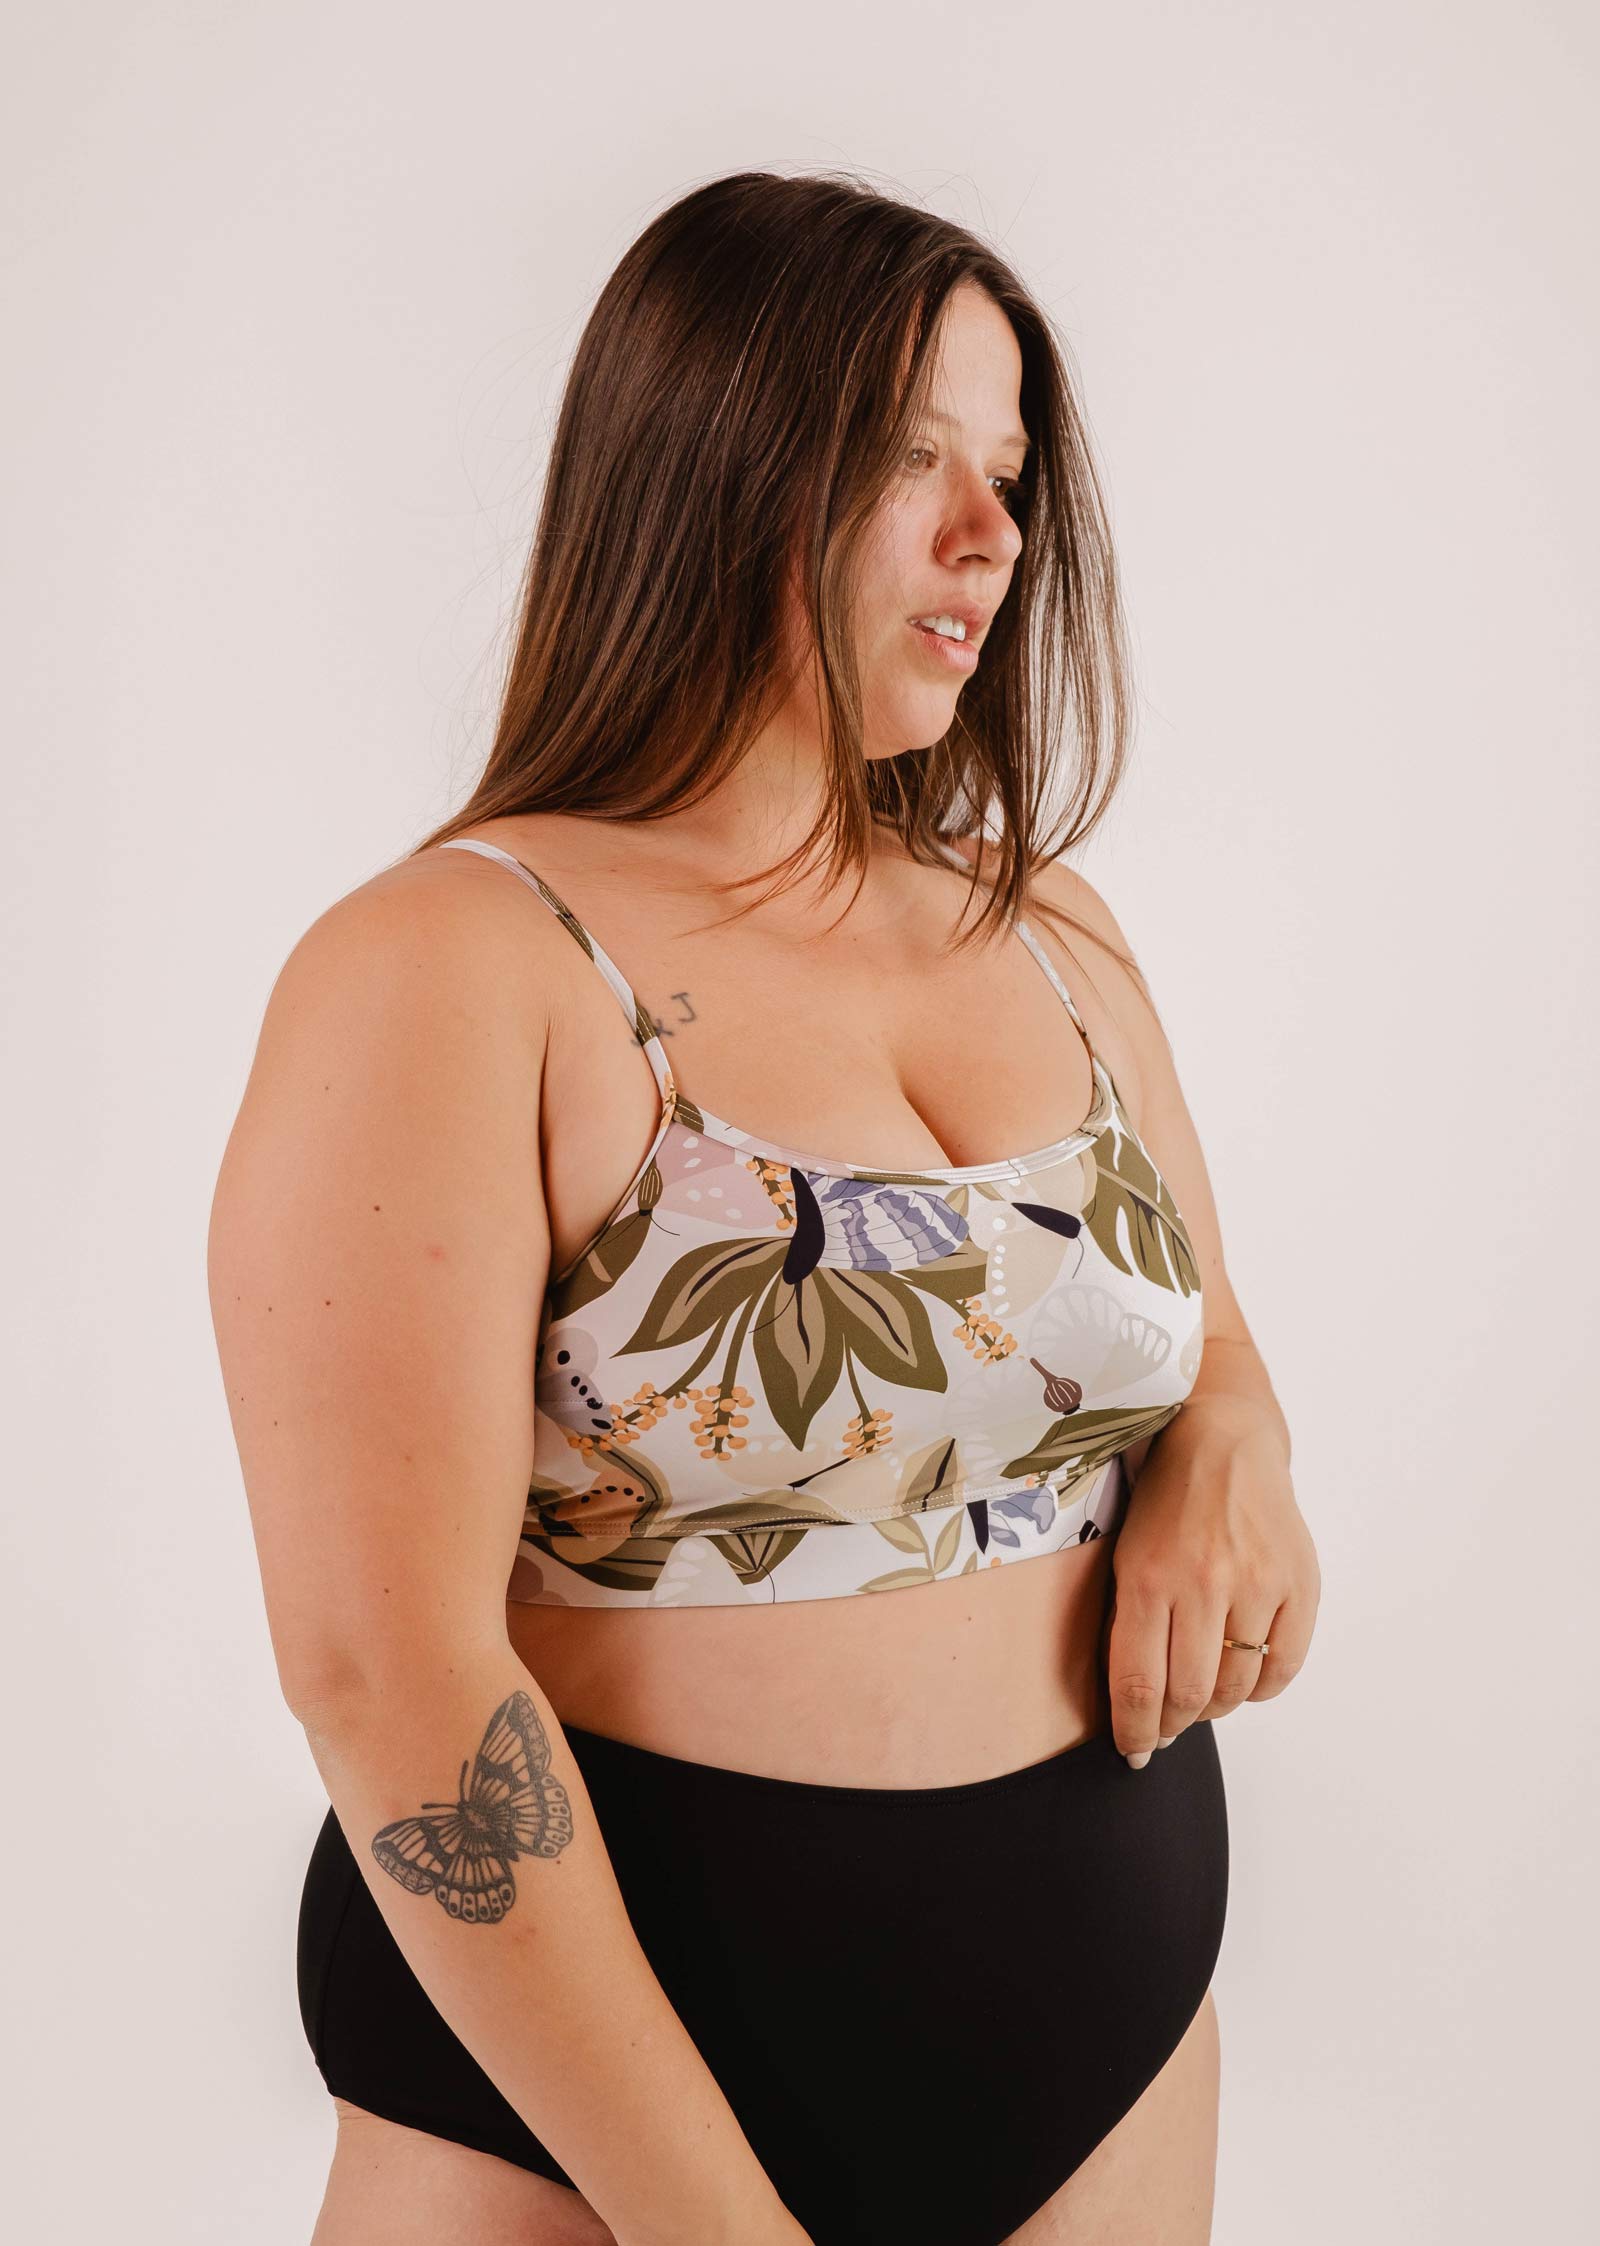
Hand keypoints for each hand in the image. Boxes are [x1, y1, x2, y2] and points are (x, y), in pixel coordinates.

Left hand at [1102, 1397, 1318, 1765]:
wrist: (1223, 1443)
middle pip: (1189, 1696)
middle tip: (1165, 1729)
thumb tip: (1134, 1707)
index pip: (1139, 1685)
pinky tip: (1243, 1677)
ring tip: (1203, 1699)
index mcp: (1147, 1578)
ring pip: (1237, 1687)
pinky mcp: (1298, 1583)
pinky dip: (1260, 1687)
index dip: (1135, 1732)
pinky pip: (1283, 1667)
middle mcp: (1203, 1583)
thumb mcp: (1124, 1556)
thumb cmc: (1163, 1504)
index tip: (1133, 1751)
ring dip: (1216, 1707)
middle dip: (1172, 1726)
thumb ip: (1127, 1626)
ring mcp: (1256, 1584)